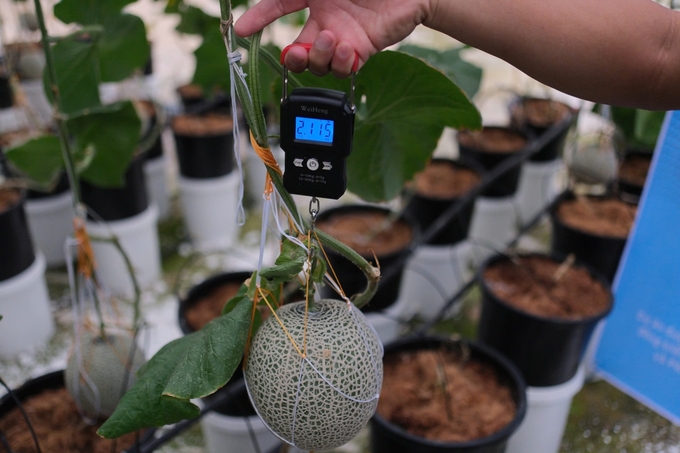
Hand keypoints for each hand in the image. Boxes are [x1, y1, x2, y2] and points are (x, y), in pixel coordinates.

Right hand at [234, 0, 431, 77]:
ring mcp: (344, 38)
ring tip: (331, 39)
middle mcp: (326, 20)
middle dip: (292, 59)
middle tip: (295, 53)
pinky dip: (341, 64)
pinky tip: (347, 48)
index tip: (241, 30)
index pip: (278, 8)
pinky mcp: (364, 50)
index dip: (259, 19)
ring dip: (319, 57)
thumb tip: (266, 1)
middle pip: (298, 52)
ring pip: (319, 64)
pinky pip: (344, 69)